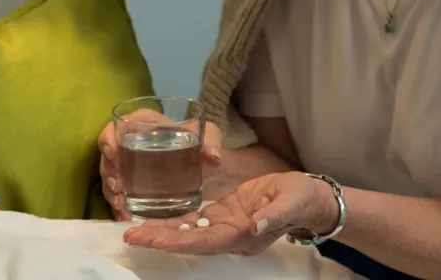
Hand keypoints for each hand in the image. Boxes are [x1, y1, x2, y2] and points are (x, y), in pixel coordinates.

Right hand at [97, 109, 223, 220]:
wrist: (206, 165)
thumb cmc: (202, 143)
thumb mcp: (209, 135)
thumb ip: (211, 141)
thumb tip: (214, 158)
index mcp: (146, 124)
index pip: (119, 125)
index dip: (109, 138)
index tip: (112, 152)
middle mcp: (133, 143)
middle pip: (109, 154)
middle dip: (108, 171)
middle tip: (118, 187)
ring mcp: (130, 165)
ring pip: (111, 176)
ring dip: (110, 191)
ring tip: (120, 204)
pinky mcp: (133, 184)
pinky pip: (119, 193)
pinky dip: (118, 205)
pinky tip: (124, 215)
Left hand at [122, 171, 339, 255]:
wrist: (309, 198)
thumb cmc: (301, 197)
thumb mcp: (291, 201)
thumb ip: (274, 215)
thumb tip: (256, 225)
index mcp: (244, 234)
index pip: (206, 242)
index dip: (179, 242)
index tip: (154, 240)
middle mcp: (231, 236)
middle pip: (190, 242)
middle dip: (160, 240)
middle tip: (131, 236)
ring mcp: (226, 227)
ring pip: (188, 233)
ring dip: (162, 233)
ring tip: (134, 231)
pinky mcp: (223, 215)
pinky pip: (195, 221)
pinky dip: (174, 222)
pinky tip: (155, 220)